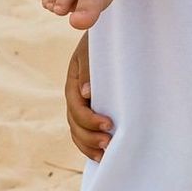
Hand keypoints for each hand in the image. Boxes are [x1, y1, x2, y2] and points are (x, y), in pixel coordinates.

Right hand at [65, 36, 112, 161]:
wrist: (117, 35)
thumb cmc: (111, 39)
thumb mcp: (97, 49)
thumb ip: (91, 67)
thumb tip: (86, 93)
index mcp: (74, 78)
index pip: (75, 105)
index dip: (89, 118)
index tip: (108, 124)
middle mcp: (76, 93)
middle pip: (74, 122)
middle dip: (89, 136)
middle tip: (108, 142)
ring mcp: (83, 102)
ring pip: (77, 130)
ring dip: (89, 145)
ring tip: (105, 153)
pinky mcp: (94, 108)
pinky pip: (85, 131)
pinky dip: (90, 145)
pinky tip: (102, 155)